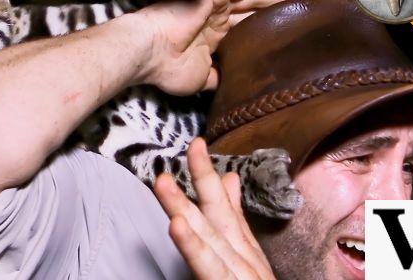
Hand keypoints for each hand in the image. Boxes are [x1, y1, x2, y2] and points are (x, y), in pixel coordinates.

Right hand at [138, 0, 302, 95]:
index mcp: (211, 39)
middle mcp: (214, 19)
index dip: (263, 30)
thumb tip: (236, 87)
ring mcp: (213, 5)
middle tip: (298, 8)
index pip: (243, 30)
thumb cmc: (168, 69)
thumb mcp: (202, 80)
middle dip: (273, 8)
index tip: (284, 34)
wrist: (149, 54)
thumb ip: (220, 78)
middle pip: (251, 10)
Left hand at [155, 138, 275, 279]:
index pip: (224, 207)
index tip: (197, 144)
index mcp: (241, 248)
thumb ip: (238, 220)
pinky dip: (193, 247)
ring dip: (183, 207)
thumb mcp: (250, 257)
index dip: (208, 175)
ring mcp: (235, 273)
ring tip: (163, 182)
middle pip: (217, 214)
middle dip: (202, 179)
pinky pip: (209, 268)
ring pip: (207, 237)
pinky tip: (177, 225)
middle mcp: (240, 257)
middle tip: (191, 146)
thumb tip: (230, 179)